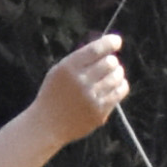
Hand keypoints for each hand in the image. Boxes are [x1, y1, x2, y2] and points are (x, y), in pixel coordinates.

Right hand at [33, 31, 129, 148]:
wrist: (46, 125)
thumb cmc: (54, 94)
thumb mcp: (59, 71)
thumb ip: (80, 59)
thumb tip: (107, 45)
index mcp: (68, 68)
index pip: (96, 50)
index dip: (110, 42)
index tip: (117, 41)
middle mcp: (80, 82)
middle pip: (110, 62)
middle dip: (112, 61)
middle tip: (108, 64)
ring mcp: (90, 99)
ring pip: (117, 76)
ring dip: (117, 73)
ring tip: (111, 75)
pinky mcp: (99, 112)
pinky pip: (120, 92)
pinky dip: (120, 86)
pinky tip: (115, 86)